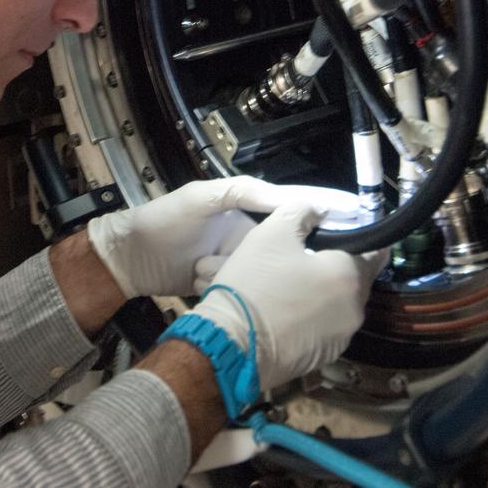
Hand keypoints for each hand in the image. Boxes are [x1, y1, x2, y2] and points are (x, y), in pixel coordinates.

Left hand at [86, 176, 360, 298]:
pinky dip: (278, 290)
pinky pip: (260, 285)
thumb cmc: (163, 221)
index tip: (356, 208)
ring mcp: (241, 260)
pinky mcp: (231, 284)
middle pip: (293, 235)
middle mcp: (248, 231)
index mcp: (244, 206)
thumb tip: (286, 197)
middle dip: (322, 241)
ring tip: (338, 273)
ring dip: (302, 267)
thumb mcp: (202, 197)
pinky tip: (304, 297)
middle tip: (358, 249)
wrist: (129, 261)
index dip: (323, 205)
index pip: (292, 203)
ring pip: (280, 263)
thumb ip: (242, 192)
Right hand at [188, 201, 386, 390]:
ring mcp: (341, 339)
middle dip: (335, 267)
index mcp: (349, 275)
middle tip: (304, 258)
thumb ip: (301, 212)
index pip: (376, 251)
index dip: (360, 238)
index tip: (341, 233)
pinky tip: (284, 312)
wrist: (230, 345)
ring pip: (339, 305)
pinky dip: (312, 318)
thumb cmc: (254, 284)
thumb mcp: (271, 233)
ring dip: (323, 294)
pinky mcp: (323, 358)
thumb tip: (317, 210)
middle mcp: (355, 309)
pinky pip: (325, 328)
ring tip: (290, 286)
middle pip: (355, 279)